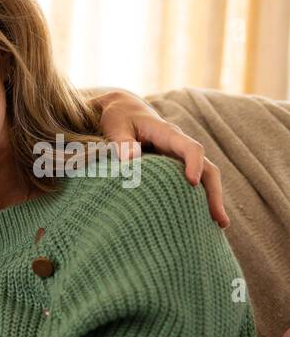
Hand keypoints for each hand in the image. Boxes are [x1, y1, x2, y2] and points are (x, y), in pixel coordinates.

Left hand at [93, 89, 227, 226]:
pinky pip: (191, 183)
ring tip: (220, 225)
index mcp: (168, 134)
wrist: (122, 110)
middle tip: (219, 219)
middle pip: (207, 168)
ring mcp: (178, 159)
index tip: (192, 183)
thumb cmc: (118, 117)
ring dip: (212, 200)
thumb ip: (121, 141)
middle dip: (214, 192)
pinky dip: (197, 200)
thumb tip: (131, 157)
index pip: (191, 148)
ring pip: (204, 178)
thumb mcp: (116, 125)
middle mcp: (180, 147)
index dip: (194, 164)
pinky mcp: (173, 168)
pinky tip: (200, 220)